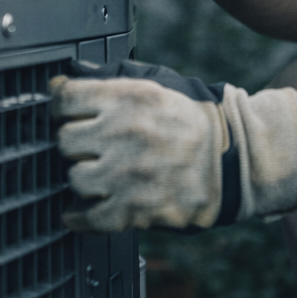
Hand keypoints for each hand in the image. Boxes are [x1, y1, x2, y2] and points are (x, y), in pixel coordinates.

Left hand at [50, 58, 296, 232]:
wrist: (235, 158)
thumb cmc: (194, 119)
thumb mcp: (156, 84)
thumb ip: (109, 80)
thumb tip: (61, 80)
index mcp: (129, 97)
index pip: (64, 99)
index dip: (60, 107)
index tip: (64, 113)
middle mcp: (124, 134)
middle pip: (64, 140)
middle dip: (75, 143)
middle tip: (89, 145)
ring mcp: (128, 175)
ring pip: (74, 177)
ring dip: (82, 177)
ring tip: (98, 173)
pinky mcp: (134, 209)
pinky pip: (87, 216)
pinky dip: (78, 216)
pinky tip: (78, 210)